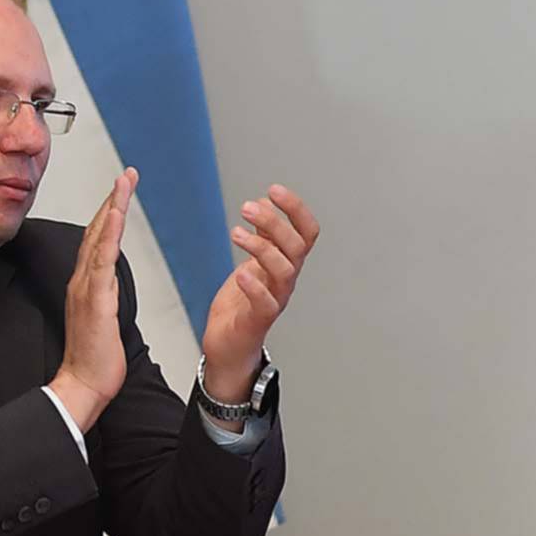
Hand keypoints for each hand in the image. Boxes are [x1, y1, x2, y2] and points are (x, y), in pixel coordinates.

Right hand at [49, 171, 137, 431]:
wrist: (82, 385)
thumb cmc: (94, 360)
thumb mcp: (102, 321)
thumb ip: (104, 299)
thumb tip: (109, 286)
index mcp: (86, 286)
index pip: (98, 241)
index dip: (108, 214)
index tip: (120, 192)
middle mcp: (82, 281)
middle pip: (96, 231)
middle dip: (111, 200)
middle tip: (126, 175)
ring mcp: (86, 289)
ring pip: (99, 239)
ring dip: (111, 208)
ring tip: (124, 183)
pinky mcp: (94, 300)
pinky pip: (102, 260)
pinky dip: (108, 235)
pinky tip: (115, 216)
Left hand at [200, 184, 321, 411]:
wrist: (228, 345)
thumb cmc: (241, 305)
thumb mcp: (252, 263)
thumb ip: (262, 238)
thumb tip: (263, 205)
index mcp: (286, 264)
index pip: (306, 233)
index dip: (295, 209)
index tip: (274, 190)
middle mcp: (285, 281)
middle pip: (296, 247)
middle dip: (274, 222)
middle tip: (248, 208)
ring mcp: (275, 300)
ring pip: (284, 270)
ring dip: (261, 247)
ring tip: (237, 232)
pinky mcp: (259, 320)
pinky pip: (266, 303)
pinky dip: (254, 286)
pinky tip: (239, 273)